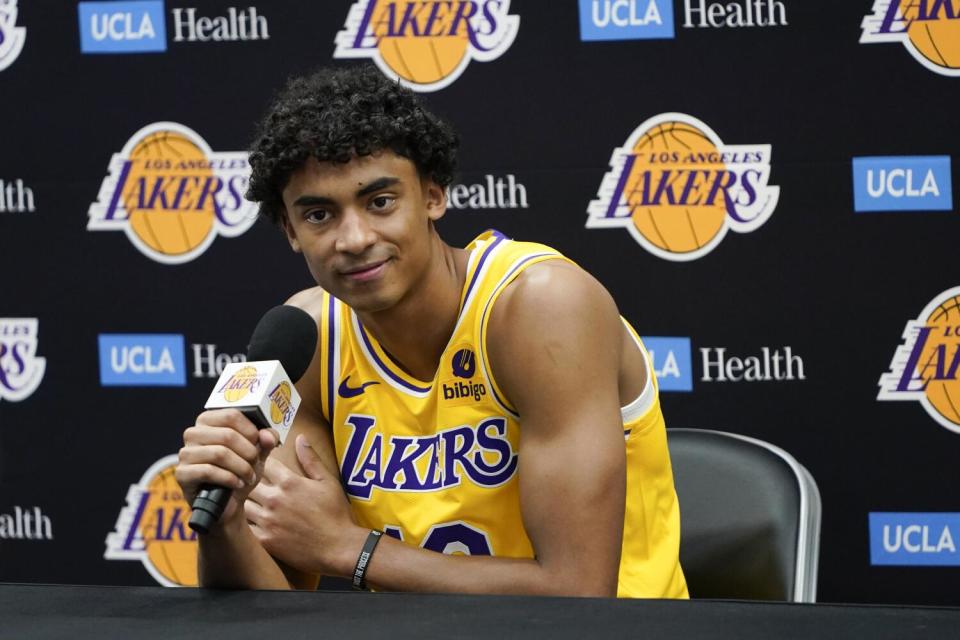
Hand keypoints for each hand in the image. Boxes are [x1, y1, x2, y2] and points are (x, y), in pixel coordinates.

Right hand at [175, 409, 279, 526]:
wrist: (229, 503)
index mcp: (209, 421)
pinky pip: (208, 471)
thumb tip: (269, 436)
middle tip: (255, 463)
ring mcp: (185, 454)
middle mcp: (193, 433)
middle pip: (227, 435)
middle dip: (248, 452)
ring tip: (249, 476)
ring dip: (241, 467)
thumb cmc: (241, 471)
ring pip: (219, 453)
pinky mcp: (182, 474)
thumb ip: (265, 441)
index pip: (231, 415)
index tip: (259, 443)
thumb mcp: (258, 453)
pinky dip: (229, 478)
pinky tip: (238, 483)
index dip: (251, 430)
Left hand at [244, 435, 365, 576]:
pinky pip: (244, 527)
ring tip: (248, 501)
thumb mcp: (328, 482)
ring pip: (242, 504)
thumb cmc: (336, 514)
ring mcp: (267, 520)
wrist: (339, 548)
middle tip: (250, 482)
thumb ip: (311, 459)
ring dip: (244, 501)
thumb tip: (300, 438)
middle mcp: (274, 499)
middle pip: (248, 482)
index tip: (261, 463)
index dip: (261, 460)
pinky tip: (248, 521)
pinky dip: (244, 522)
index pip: (264, 463)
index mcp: (289, 482)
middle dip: (248, 480)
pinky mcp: (265, 540)